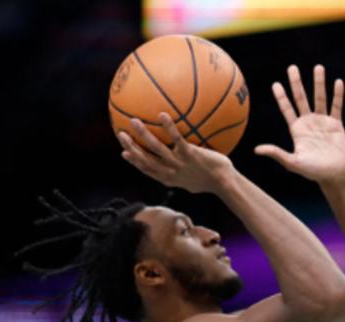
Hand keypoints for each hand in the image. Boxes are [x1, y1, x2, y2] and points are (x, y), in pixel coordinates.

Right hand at [117, 114, 234, 194]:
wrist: (224, 182)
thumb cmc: (212, 180)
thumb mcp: (194, 180)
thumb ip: (184, 171)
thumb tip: (182, 160)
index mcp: (169, 178)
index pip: (147, 170)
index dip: (134, 162)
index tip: (124, 152)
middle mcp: (170, 172)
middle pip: (145, 159)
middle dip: (131, 146)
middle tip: (121, 134)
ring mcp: (179, 164)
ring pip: (156, 148)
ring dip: (143, 135)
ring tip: (134, 121)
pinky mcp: (189, 155)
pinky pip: (176, 139)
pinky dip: (168, 128)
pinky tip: (162, 114)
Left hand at [254, 65, 344, 187]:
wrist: (334, 176)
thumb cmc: (313, 172)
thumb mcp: (293, 163)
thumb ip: (277, 154)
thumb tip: (257, 150)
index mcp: (297, 130)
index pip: (287, 109)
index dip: (281, 96)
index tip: (276, 83)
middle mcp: (309, 123)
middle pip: (301, 98)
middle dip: (296, 83)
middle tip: (292, 67)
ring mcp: (323, 122)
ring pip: (320, 98)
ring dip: (319, 83)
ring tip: (318, 67)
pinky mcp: (336, 125)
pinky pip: (336, 107)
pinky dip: (338, 95)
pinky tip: (338, 82)